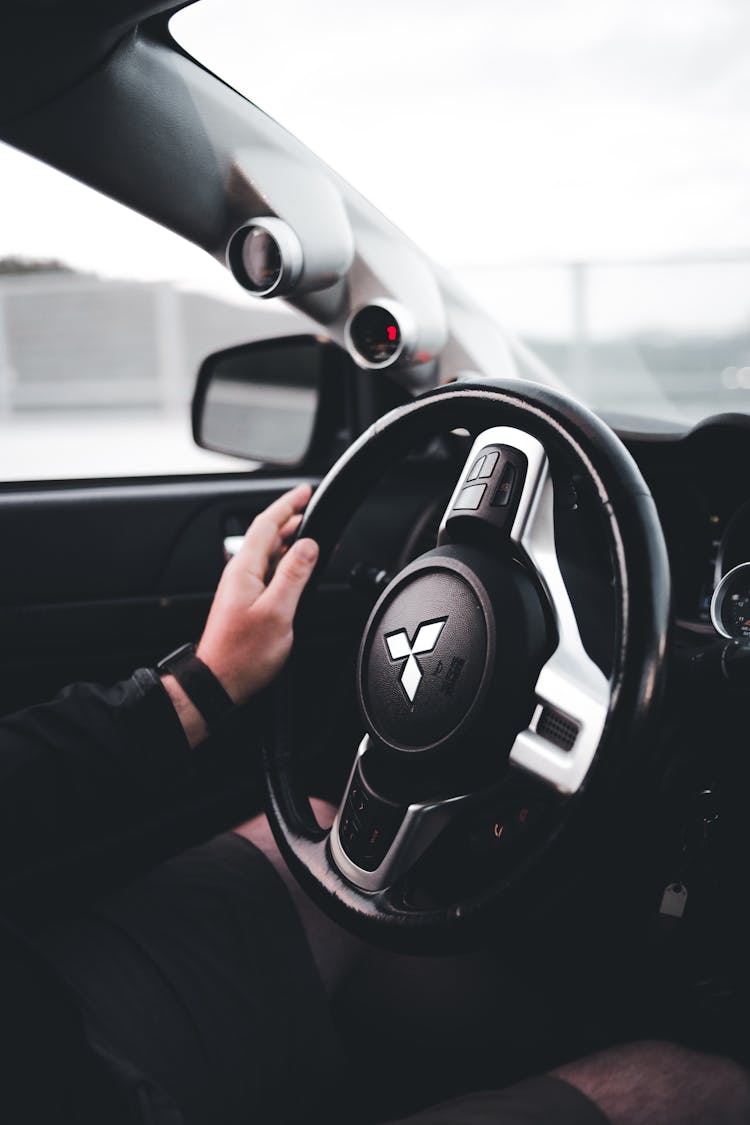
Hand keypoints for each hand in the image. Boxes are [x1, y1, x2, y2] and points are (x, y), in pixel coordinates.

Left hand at [196, 483, 317, 704]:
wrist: (218, 682)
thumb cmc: (242, 655)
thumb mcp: (277, 612)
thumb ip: (294, 576)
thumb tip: (309, 546)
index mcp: (244, 570)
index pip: (265, 524)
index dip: (286, 505)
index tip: (304, 492)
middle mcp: (240, 575)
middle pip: (266, 535)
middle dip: (290, 519)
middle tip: (312, 510)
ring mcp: (242, 589)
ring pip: (268, 554)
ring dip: (289, 541)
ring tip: (310, 535)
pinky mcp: (247, 602)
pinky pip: (268, 571)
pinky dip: (286, 563)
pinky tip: (297, 569)